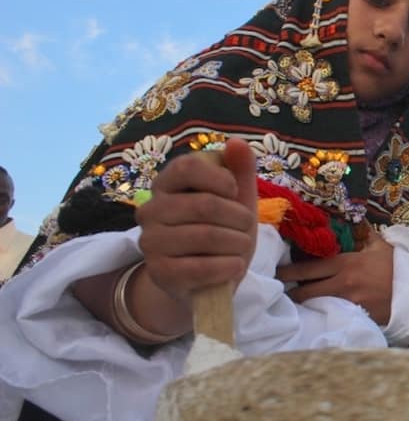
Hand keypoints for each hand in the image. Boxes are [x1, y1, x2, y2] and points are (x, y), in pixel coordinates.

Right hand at [135, 139, 258, 302]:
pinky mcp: (159, 272)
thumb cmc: (222, 230)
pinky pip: (201, 267)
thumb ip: (239, 169)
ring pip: (206, 236)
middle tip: (247, 228)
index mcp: (166, 184)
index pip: (187, 166)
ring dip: (238, 244)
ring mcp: (151, 242)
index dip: (220, 178)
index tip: (235, 192)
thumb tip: (237, 142)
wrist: (205, 278)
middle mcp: (150, 210)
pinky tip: (235, 266)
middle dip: (240, 219)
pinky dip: (228, 267)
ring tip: (242, 248)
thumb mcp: (236, 199)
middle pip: (205, 205)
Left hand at [278, 232, 394, 324]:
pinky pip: (331, 316)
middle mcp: (342, 284)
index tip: (276, 273)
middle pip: (305, 292)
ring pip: (315, 306)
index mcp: (345, 263)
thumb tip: (355, 223)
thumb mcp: (381, 247)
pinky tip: (315, 316)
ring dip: (304, 305)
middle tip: (279, 291)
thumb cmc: (398, 268)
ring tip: (293, 304)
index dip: (288, 272)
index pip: (307, 268)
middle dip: (290, 292)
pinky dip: (322, 315)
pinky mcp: (355, 317)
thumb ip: (364, 236)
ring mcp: (347, 303)